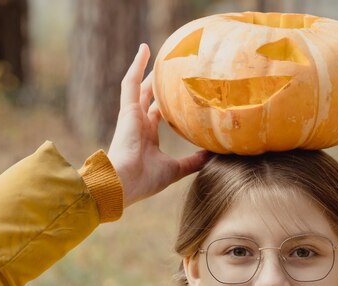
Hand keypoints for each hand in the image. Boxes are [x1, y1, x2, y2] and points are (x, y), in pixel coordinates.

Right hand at [107, 44, 208, 207]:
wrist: (123, 183)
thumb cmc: (145, 180)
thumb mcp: (176, 169)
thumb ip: (194, 161)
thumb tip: (214, 154)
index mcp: (147, 137)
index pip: (157, 115)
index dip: (166, 104)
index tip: (178, 94)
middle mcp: (139, 124)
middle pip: (149, 97)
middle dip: (157, 84)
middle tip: (169, 69)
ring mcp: (132, 116)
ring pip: (140, 87)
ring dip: (146, 70)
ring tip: (155, 52)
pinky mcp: (127, 110)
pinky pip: (130, 83)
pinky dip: (137, 65)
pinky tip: (145, 49)